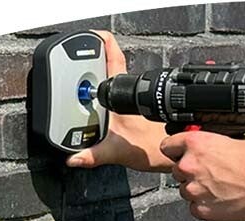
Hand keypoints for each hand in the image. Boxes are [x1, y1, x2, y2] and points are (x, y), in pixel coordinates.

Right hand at [66, 31, 171, 172]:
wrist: (170, 155)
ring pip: (116, 80)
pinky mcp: (138, 106)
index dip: (100, 42)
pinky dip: (110, 96)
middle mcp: (130, 92)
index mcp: (123, 94)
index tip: (89, 38)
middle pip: (110, 65)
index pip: (112, 56)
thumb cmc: (152, 148)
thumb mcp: (115, 152)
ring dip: (101, 79)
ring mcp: (135, 98)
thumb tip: (74, 158)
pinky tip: (101, 107)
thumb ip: (93, 155)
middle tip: (79, 67)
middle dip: (93, 63)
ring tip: (86, 86)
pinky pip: (121, 94)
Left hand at [160, 132, 244, 220]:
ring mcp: (193, 189)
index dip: (176, 150)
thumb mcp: (236, 141)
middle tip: (210, 173)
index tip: (180, 153)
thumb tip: (209, 145)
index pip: (168, 145)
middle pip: (177, 169)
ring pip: (185, 190)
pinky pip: (194, 207)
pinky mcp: (199, 209)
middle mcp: (189, 166)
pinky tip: (220, 200)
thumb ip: (213, 143)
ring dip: (197, 189)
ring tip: (219, 187)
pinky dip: (204, 205)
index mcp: (196, 143)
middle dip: (190, 171)